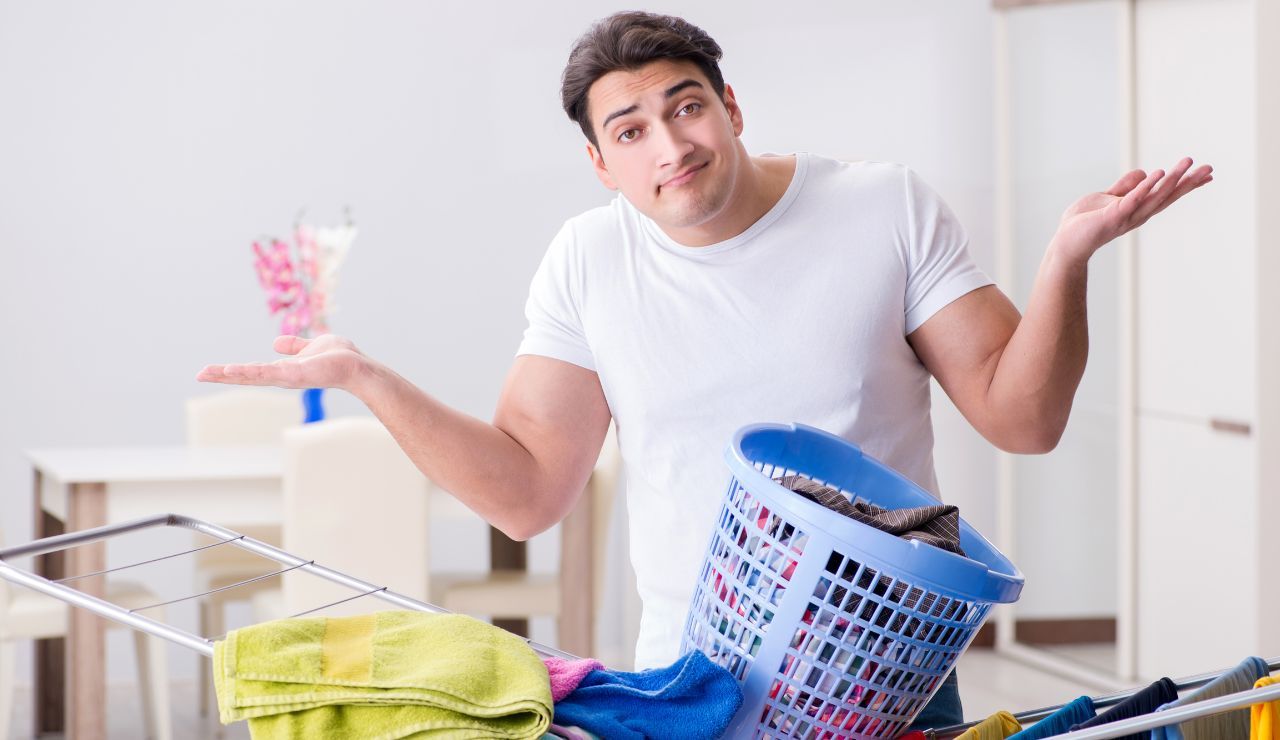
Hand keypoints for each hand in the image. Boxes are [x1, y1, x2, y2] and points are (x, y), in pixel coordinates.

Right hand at [196, 334, 368, 390]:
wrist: (357, 367)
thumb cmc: (339, 358)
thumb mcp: (311, 346)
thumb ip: (294, 346)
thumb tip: (275, 343)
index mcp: (284, 369)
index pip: (252, 371)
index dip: (232, 371)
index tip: (212, 371)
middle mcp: (282, 376)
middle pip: (246, 376)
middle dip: (222, 376)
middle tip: (199, 374)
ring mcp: (287, 377)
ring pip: (252, 376)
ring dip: (230, 375)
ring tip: (208, 373)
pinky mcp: (293, 374)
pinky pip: (266, 372)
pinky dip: (248, 372)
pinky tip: (231, 371)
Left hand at [1051, 157, 1212, 263]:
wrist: (1066, 242)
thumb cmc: (1085, 222)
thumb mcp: (1108, 198)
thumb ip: (1126, 186)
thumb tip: (1146, 172)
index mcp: (1138, 208)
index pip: (1167, 194)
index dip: (1187, 184)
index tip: (1208, 174)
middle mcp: (1137, 214)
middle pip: (1167, 196)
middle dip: (1188, 182)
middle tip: (1209, 168)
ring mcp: (1126, 216)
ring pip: (1154, 196)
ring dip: (1172, 179)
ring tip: (1187, 163)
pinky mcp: (1112, 216)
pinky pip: (1131, 199)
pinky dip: (1144, 187)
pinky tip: (1157, 174)